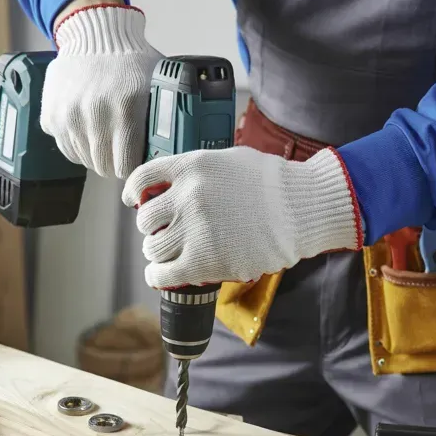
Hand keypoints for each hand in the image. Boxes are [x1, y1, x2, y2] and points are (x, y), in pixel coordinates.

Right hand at [41, 2, 161, 178]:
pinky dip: (78, 145)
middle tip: (121, 153)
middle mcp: (94, 113)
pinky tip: (88, 128)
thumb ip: (163, 118)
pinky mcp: (51, 118)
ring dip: (96, 154)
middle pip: (104, 166)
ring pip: (84, 159)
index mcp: (126, 107)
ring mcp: (68, 116)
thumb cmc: (130, 61)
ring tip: (105, 135)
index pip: (126, 164)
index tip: (137, 163)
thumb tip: (171, 153)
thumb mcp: (156, 83)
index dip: (133, 168)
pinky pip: (67, 148)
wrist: (94, 34)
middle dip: (114, 164)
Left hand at [123, 147, 362, 287]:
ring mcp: (194, 228)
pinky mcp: (203, 260)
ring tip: (171, 254)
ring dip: (158, 253)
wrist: (301, 210)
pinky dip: (157, 276)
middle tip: (166, 233)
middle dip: (153, 228)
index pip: (142, 179)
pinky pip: (162, 273)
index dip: (134, 194)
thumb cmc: (273, 185)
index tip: (134, 202)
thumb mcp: (230, 160)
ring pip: (152, 247)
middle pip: (145, 219)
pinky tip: (162, 274)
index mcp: (192, 167)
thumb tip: (172, 185)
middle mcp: (188, 195)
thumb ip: (198, 171)